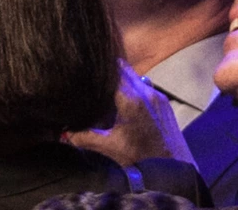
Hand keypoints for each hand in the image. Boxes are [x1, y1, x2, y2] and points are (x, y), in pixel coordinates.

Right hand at [65, 63, 194, 166]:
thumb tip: (64, 133)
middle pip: (125, 70)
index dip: (100, 68)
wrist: (174, 170)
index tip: (87, 68)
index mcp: (131, 99)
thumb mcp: (110, 148)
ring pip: (136, 78)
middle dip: (110, 72)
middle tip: (94, 78)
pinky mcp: (165, 103)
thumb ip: (85, 137)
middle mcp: (146, 91)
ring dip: (123, 81)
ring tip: (108, 90)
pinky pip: (146, 87)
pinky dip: (134, 90)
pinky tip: (126, 103)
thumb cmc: (141, 159)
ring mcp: (158, 96)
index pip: (114, 69)